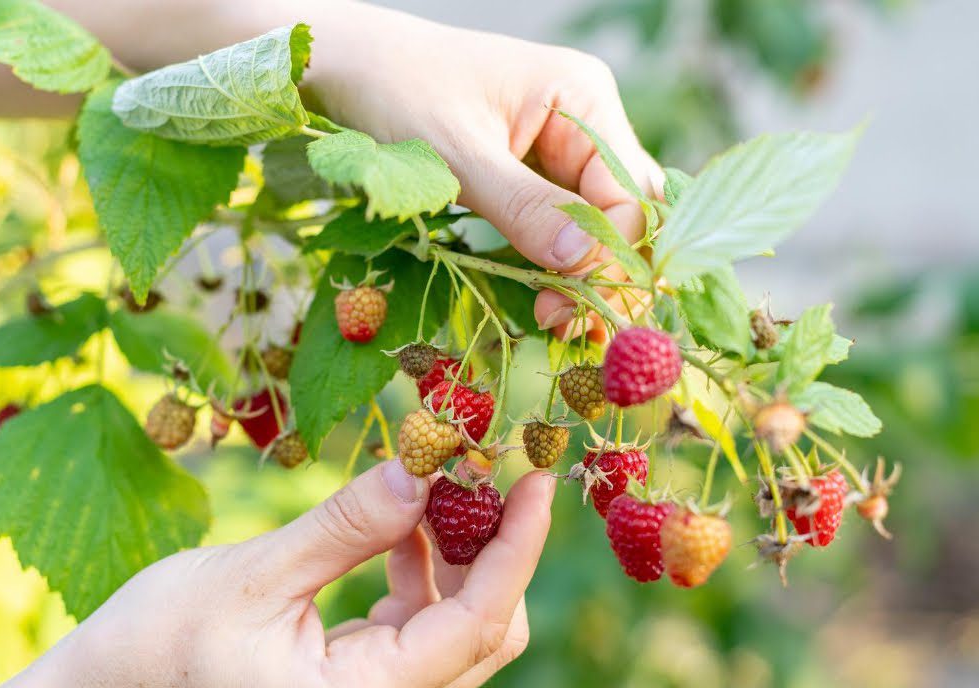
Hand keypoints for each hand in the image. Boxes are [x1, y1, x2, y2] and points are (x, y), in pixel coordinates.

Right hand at [0, 460, 554, 687]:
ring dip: (453, 557)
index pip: (478, 620)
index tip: (539, 477)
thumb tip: (423, 471)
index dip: (520, 546)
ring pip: (453, 632)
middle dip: (495, 549)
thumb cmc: (155, 647)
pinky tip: (395, 525)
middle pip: (483, 634)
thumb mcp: (252, 576)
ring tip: (429, 484)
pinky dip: (416, 573)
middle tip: (482, 469)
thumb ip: (345, 528)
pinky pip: (413, 629)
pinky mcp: (350, 686)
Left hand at [302, 1, 664, 339]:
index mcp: (582, 96)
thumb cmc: (396, 91)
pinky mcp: (537, 169)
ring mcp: (564, 144)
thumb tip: (585, 262)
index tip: (566, 310)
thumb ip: (523, 207)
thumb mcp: (457, 154)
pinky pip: (565, 222)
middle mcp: (587, 118)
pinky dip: (560, 264)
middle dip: (607, 273)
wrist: (351, 66)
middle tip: (571, 330)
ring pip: (600, 223)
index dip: (607, 257)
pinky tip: (546, 300)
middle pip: (628, 209)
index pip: (626, 193)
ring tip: (558, 325)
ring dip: (586, 276)